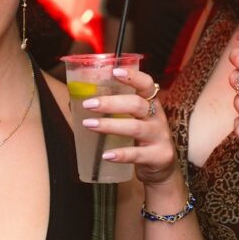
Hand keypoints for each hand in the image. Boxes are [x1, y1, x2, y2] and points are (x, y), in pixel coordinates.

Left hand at [78, 65, 176, 183]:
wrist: (161, 169)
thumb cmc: (141, 140)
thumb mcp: (134, 121)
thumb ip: (115, 111)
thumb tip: (77, 103)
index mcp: (151, 104)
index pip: (146, 84)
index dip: (132, 76)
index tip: (114, 71)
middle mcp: (158, 118)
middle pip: (137, 104)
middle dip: (111, 103)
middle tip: (88, 104)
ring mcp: (160, 137)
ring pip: (135, 128)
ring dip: (110, 125)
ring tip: (89, 124)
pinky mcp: (159, 156)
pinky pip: (137, 154)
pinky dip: (121, 154)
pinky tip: (106, 155)